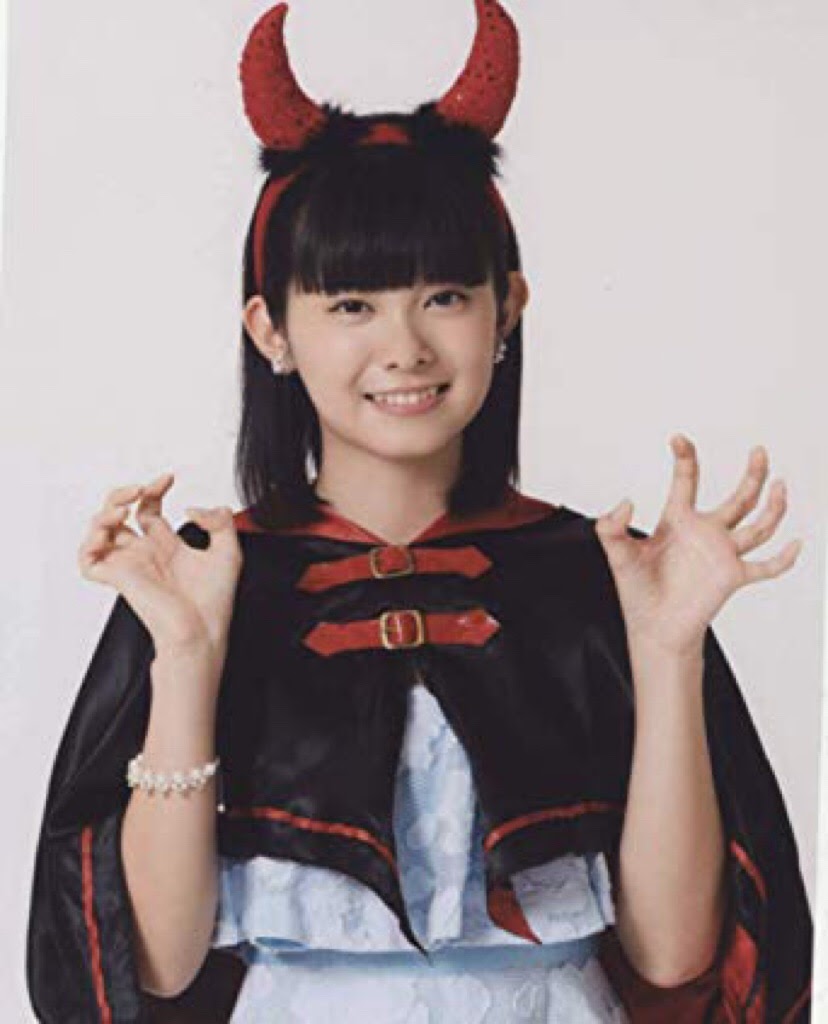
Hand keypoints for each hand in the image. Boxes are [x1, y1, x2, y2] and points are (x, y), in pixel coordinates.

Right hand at [77, 472, 243, 653]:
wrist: (203, 632)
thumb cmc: (214, 603)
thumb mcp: (229, 552)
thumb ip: (220, 522)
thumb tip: (193, 508)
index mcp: (167, 546)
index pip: (148, 509)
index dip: (154, 490)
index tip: (168, 478)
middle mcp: (145, 553)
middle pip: (118, 514)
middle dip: (123, 494)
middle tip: (140, 489)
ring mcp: (130, 564)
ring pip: (98, 531)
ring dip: (105, 513)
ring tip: (125, 509)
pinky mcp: (119, 579)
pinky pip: (88, 560)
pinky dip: (90, 542)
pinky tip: (109, 532)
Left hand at [593, 434, 802, 656]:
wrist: (653, 627)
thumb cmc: (638, 591)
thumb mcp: (618, 555)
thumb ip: (612, 529)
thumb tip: (624, 503)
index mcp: (678, 521)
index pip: (686, 482)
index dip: (685, 458)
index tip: (679, 438)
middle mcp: (705, 533)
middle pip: (739, 498)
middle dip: (752, 474)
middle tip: (759, 451)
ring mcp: (722, 554)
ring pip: (758, 525)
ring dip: (772, 506)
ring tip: (780, 483)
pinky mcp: (733, 577)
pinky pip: (766, 567)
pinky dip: (783, 559)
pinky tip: (796, 544)